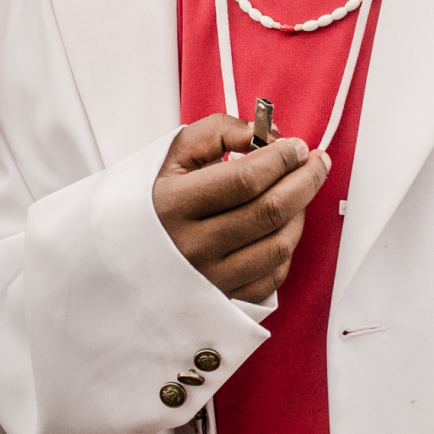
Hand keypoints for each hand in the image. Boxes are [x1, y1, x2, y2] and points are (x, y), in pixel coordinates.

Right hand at [152, 114, 329, 302]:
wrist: (115, 259)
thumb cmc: (150, 199)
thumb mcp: (170, 154)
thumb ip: (217, 132)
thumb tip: (263, 133)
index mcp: (171, 206)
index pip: (244, 180)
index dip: (280, 158)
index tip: (296, 146)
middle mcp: (191, 247)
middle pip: (269, 210)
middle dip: (305, 179)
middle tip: (317, 160)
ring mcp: (209, 279)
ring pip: (278, 244)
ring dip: (300, 211)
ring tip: (299, 189)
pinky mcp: (223, 301)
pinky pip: (273, 275)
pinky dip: (287, 245)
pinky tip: (282, 223)